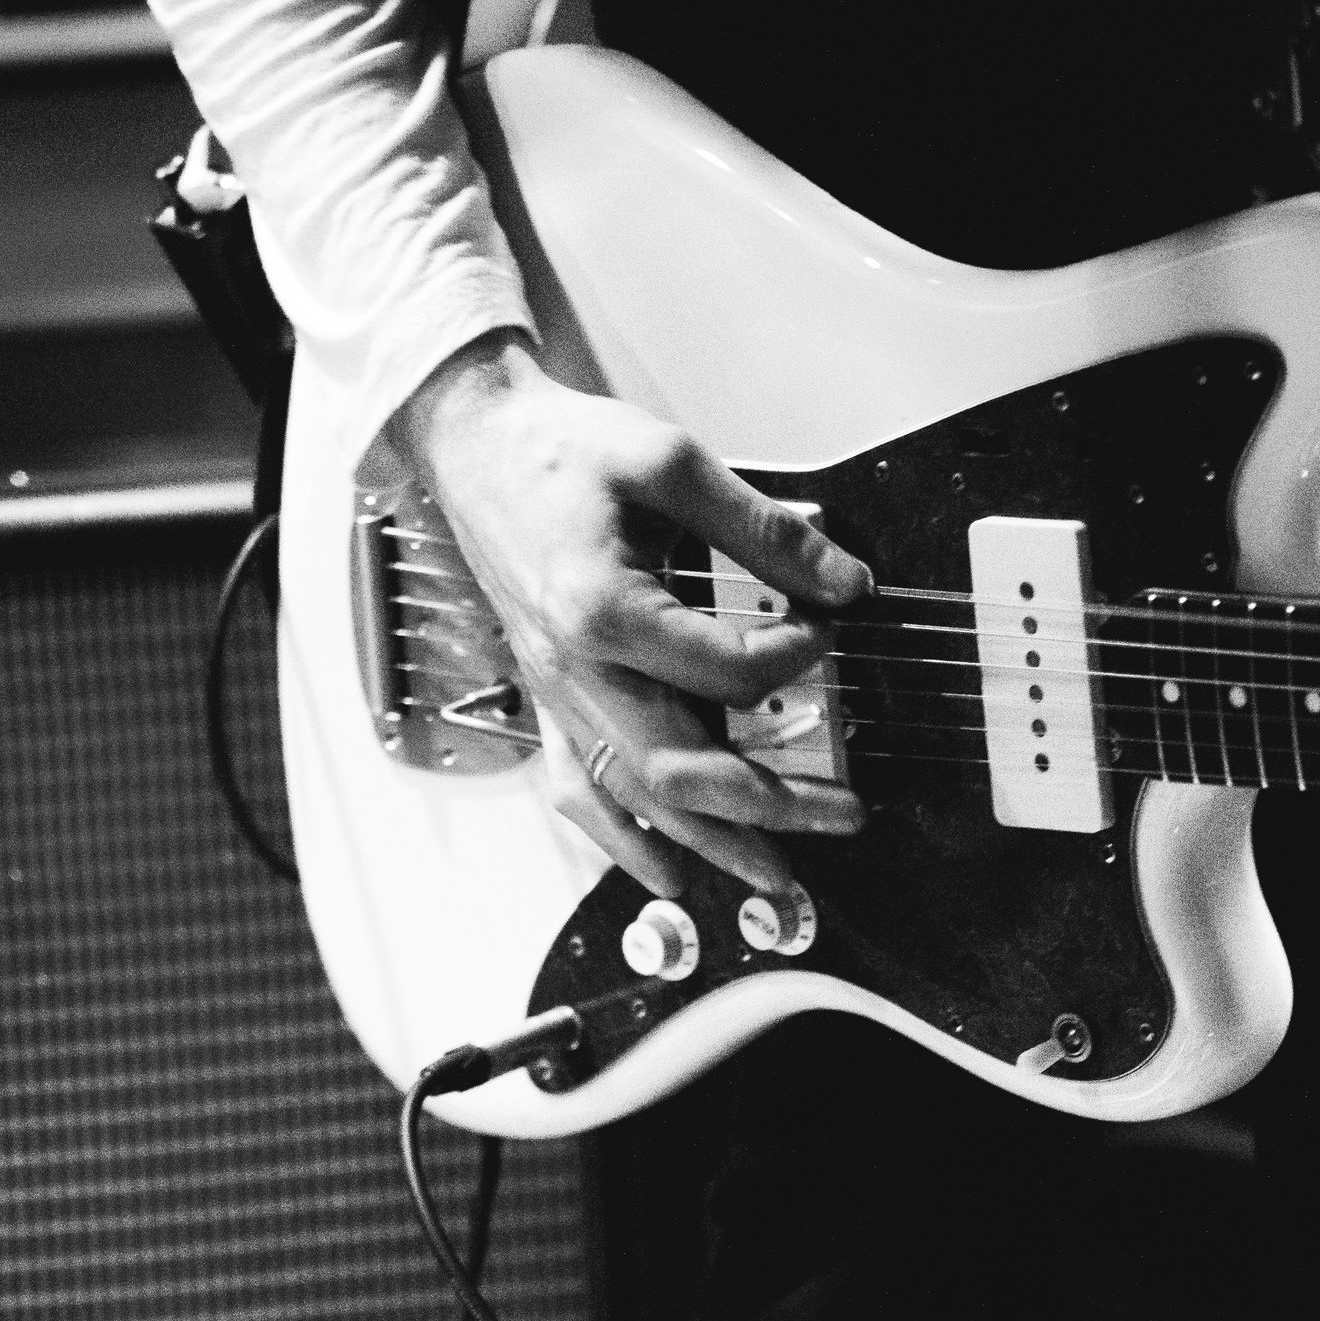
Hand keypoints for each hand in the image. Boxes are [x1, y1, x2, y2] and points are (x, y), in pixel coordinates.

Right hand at [392, 332, 870, 893]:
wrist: (477, 446)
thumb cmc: (559, 451)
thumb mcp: (671, 462)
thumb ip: (763, 531)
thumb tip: (842, 581)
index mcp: (600, 608)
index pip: (725, 672)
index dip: (794, 656)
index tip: (828, 629)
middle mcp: (574, 668)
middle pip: (680, 767)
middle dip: (771, 803)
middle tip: (843, 814)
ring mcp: (559, 695)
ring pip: (637, 796)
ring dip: (714, 842)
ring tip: (780, 874)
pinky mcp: (552, 702)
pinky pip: (580, 793)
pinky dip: (624, 843)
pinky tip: (670, 874)